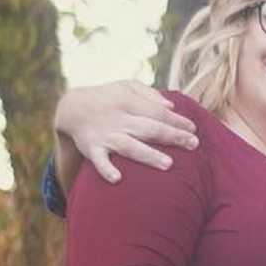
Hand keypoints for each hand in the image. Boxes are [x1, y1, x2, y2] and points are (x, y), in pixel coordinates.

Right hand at [54, 81, 199, 183]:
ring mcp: (106, 135)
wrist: (72, 108)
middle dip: (172, 136)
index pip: (157, 112)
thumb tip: (172, 107)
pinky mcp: (92, 149)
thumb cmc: (107, 98)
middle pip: (149, 128)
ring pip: (130, 146)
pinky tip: (117, 179)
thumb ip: (149, 94)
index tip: (194, 129)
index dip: (176, 121)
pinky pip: (99, 161)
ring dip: (148, 155)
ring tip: (168, 165)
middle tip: (193, 145)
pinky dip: (106, 169)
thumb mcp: (126, 86)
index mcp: (129, 103)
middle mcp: (119, 119)